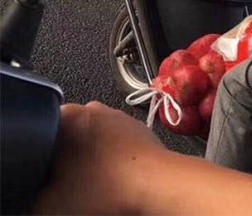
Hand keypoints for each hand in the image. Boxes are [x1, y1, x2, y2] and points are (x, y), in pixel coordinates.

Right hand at [34, 102, 166, 214]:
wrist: (154, 185)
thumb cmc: (104, 188)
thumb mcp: (50, 204)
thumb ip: (36, 195)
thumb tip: (39, 194)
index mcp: (67, 116)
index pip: (43, 134)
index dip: (44, 161)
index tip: (49, 180)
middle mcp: (94, 108)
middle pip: (70, 137)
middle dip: (69, 159)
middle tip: (70, 186)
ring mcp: (119, 117)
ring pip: (96, 140)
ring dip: (93, 158)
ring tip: (96, 184)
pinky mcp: (140, 128)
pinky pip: (119, 144)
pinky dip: (115, 159)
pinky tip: (116, 179)